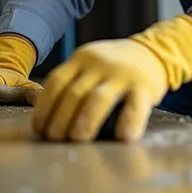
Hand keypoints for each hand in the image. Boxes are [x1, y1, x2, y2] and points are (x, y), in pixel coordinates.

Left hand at [33, 38, 167, 142]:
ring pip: (98, 98)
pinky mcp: (144, 85)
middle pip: (73, 93)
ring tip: (77, 141)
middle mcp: (99, 64)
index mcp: (82, 58)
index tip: (38, 129)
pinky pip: (135, 105)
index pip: (56, 82)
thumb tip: (46, 120)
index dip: (44, 108)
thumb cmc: (114, 67)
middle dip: (60, 120)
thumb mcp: (90, 64)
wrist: (152, 52)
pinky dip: (129, 122)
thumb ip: (72, 82)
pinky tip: (123, 138)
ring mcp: (122, 73)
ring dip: (84, 122)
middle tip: (55, 140)